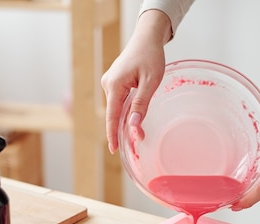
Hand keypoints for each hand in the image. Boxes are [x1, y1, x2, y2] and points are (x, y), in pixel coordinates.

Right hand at [101, 10, 171, 152]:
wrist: (147, 38)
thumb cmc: (150, 56)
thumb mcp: (150, 81)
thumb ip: (141, 104)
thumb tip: (134, 125)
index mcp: (114, 84)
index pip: (112, 115)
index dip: (112, 134)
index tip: (113, 150)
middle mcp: (108, 84)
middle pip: (114, 114)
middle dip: (123, 130)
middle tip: (136, 145)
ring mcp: (110, 83)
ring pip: (117, 108)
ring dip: (126, 121)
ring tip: (139, 134)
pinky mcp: (114, 83)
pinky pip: (119, 101)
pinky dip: (126, 111)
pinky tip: (134, 118)